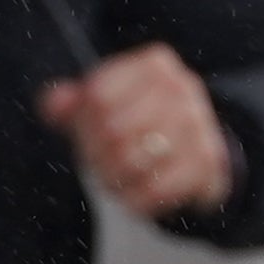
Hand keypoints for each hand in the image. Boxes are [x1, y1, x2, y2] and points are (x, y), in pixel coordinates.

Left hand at [41, 45, 234, 223]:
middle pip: (114, 129)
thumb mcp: (104, 103)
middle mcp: (183, 87)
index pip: (98, 96)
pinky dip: (135, 199)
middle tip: (94, 161)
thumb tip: (54, 106)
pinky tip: (129, 197)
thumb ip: (72, 102)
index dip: (82, 124)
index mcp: (155, 64)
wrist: (197, 149)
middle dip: (95, 153)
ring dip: (112, 177)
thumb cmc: (138, 121)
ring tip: (110, 179)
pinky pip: (158, 188)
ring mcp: (200, 124)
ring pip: (134, 160)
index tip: (84, 134)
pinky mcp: (209, 163)